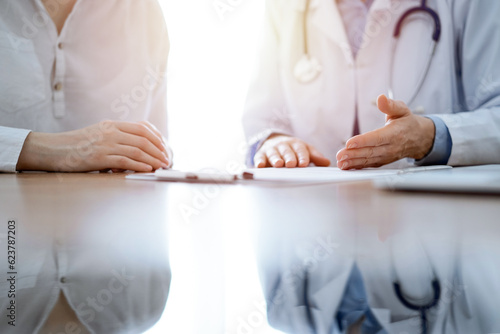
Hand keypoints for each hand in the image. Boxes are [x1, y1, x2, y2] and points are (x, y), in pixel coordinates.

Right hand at [17, 120, 171, 171]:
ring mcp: (105, 145)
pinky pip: (125, 161)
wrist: (54, 149)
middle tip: (166, 159)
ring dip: (153, 159)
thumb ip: (116, 135)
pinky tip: (148, 170)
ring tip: (161, 166)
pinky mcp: (100, 158)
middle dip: (158, 150)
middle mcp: (110, 132)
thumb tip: (136, 144)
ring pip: (137, 150)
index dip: (156, 137)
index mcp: (111, 125)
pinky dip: (139, 166)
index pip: (141, 128)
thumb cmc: (76, 144)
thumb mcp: (98, 133)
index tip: (164, 146)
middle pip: (143, 139)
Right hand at [254, 134, 329, 167]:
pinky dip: (259, 161)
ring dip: (275, 158)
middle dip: (289, 157)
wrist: (274, 141)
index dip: (302, 156)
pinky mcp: (261, 154)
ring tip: (278, 164)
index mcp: (296, 144)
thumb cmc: (293, 150)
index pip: (300, 150)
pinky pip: (259, 157)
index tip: (304, 163)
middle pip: (287, 151)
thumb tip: (327, 163)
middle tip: (291, 164)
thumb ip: (314, 157)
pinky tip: (260, 166)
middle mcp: (283, 146)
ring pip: (274, 153)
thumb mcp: (304, 150)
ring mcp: (272, 149)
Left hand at [336, 95, 434, 169]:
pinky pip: (370, 165)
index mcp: (395, 133)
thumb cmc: (407, 122)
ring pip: (369, 160)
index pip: (377, 138)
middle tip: (340, 155)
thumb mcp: (402, 109)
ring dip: (353, 162)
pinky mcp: (383, 161)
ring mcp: (387, 156)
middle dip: (353, 154)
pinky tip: (347, 166)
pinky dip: (358, 166)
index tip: (349, 143)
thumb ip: (390, 105)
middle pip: (370, 151)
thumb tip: (381, 98)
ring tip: (341, 163)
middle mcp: (391, 147)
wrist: (419, 138)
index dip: (363, 141)